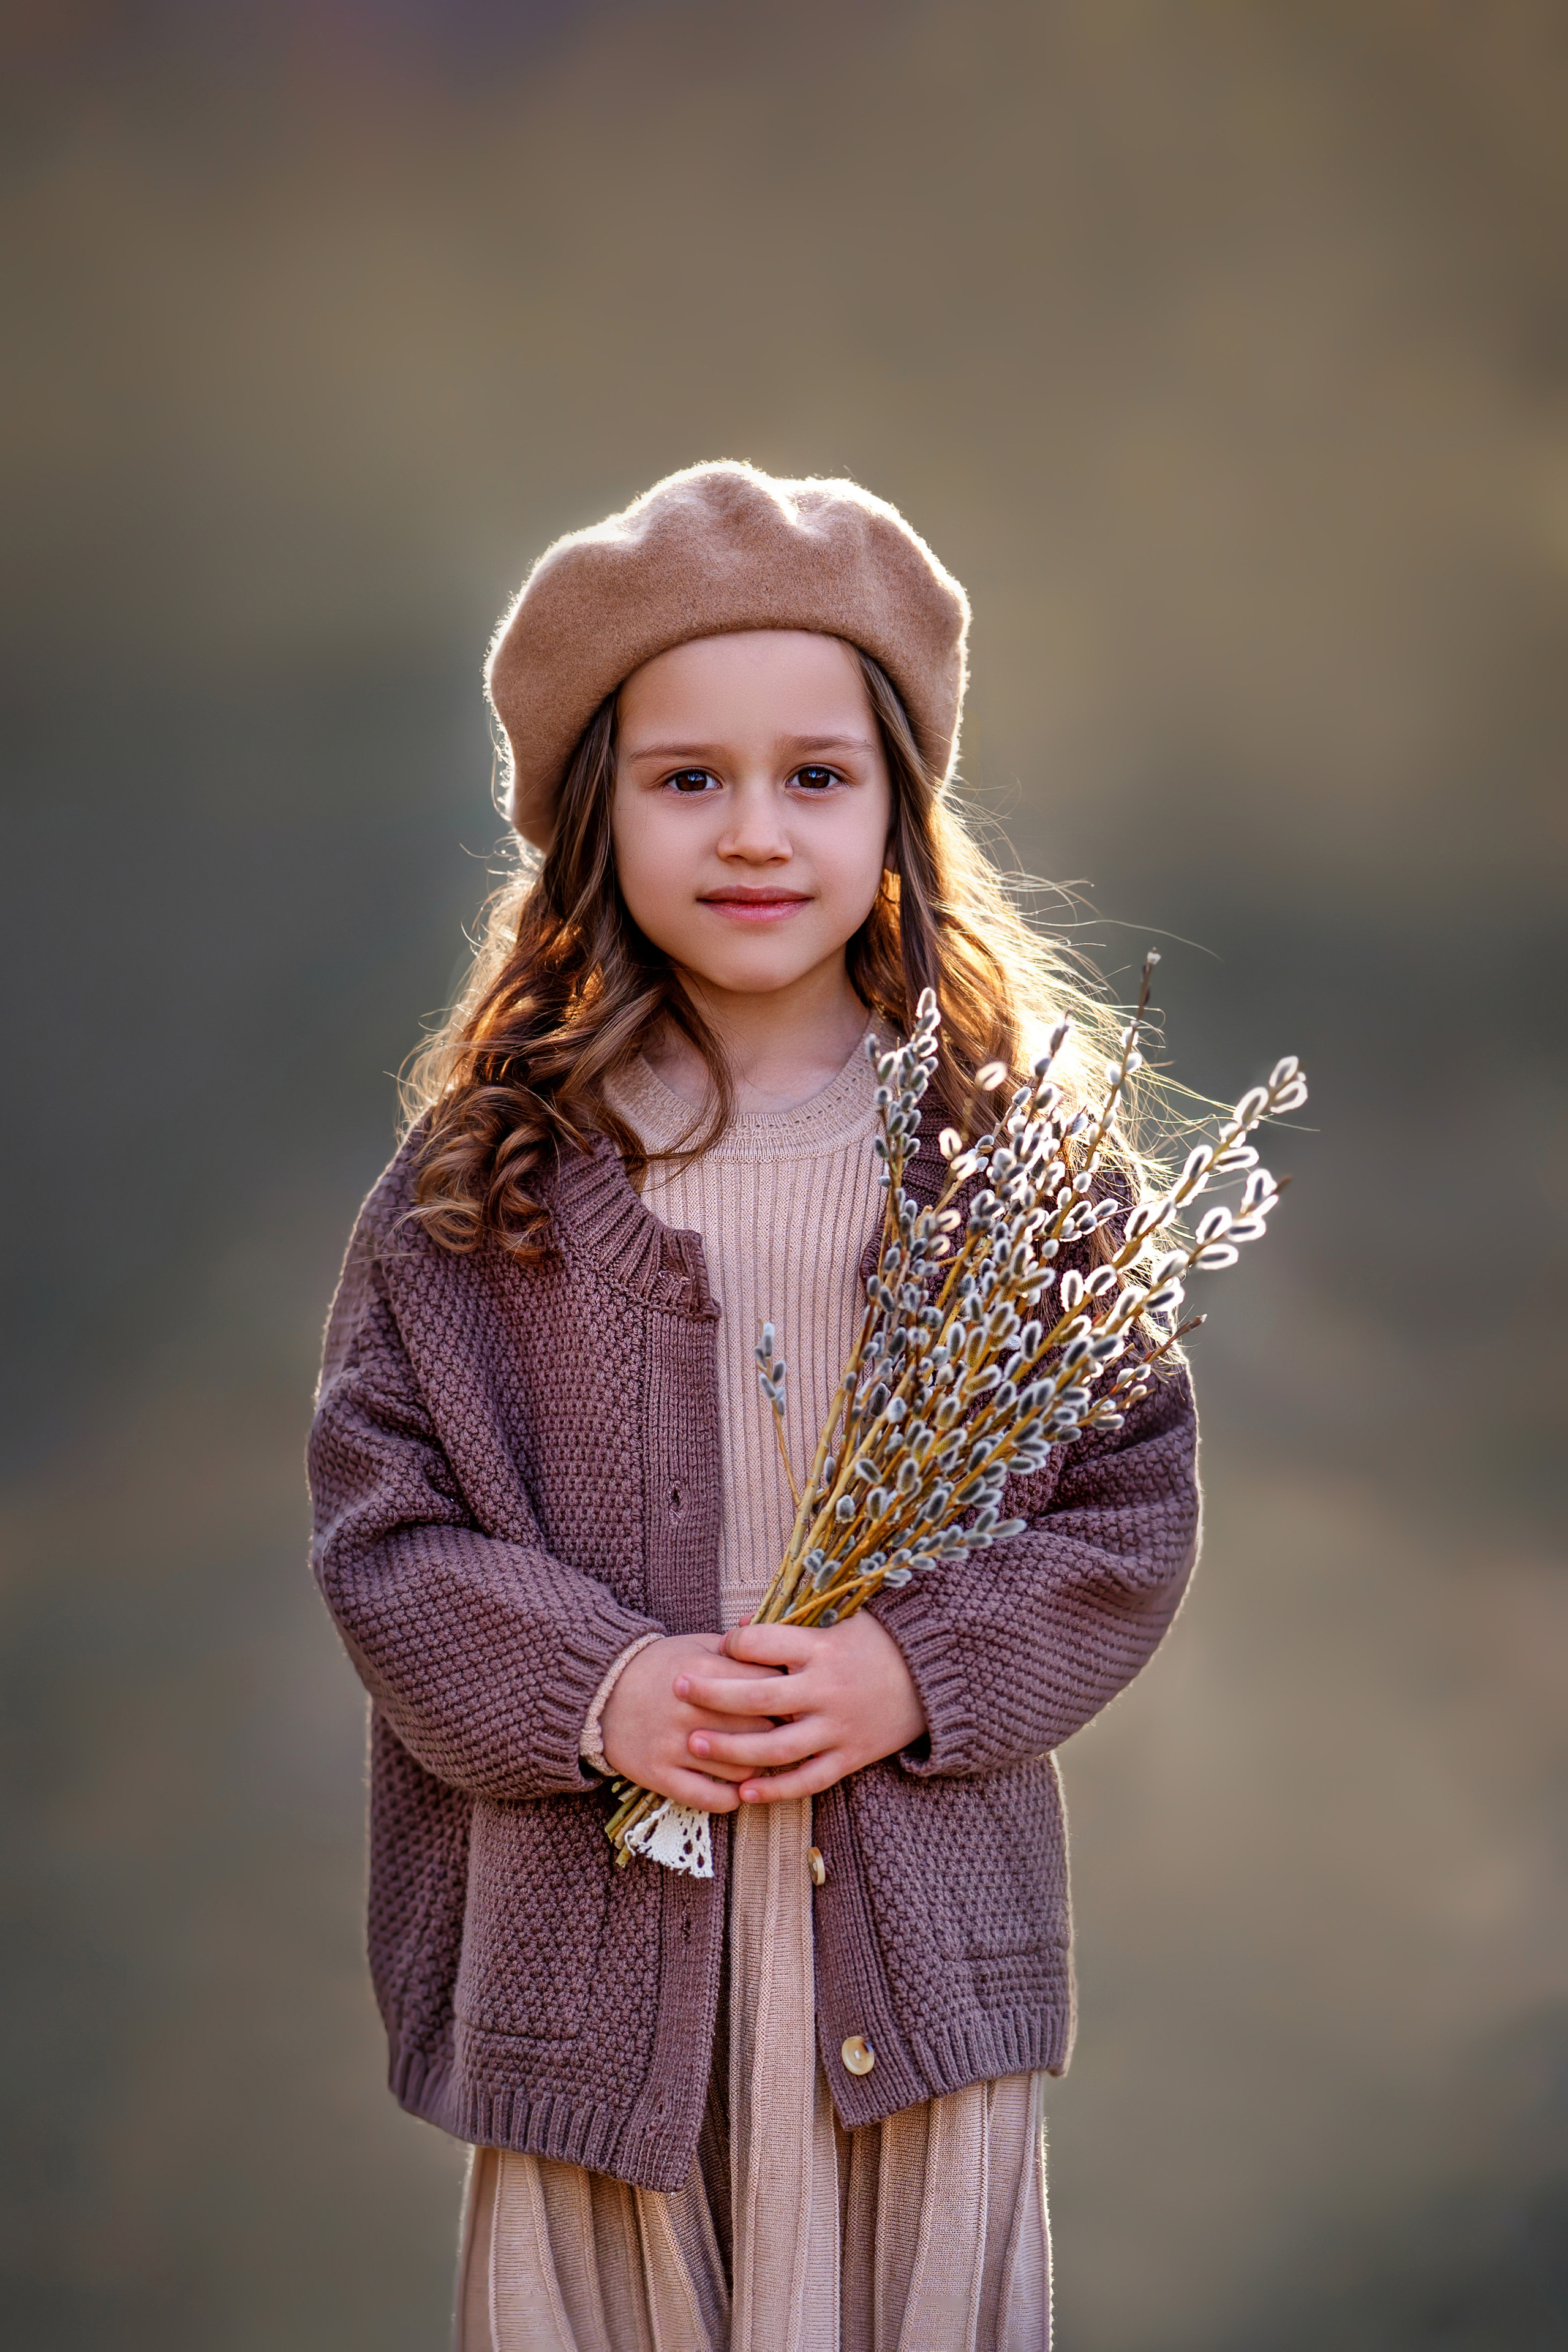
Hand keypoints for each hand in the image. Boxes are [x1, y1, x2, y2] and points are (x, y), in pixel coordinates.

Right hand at [599, 1632, 783, 1811]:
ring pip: (742, 1768)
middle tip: (784, 1733)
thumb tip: (785, 1653)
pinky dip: (732, 1797)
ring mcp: (674, 1746)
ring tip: (760, 1759)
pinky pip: (711, 1797)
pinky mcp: (660, 1775)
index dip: (787, 1695)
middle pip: (760, 1729)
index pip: (767, 1687)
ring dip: (757, 1766)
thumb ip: (740, 1649)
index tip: (794, 1701)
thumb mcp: (696, 1644)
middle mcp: (690, 1709)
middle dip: (777, 1731)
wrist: (599, 1693)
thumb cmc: (659, 1666)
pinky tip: (736, 1786)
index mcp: (703, 1671)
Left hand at [673, 1611, 926, 1803]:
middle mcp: (827, 1689)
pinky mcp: (851, 1756)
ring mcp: (839, 1727)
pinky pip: (809, 1779)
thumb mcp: (841, 1623)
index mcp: (823, 1648)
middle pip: (759, 1697)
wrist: (936, 1677)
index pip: (765, 1644)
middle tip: (677, 1688)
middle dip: (713, 1694)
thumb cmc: (879, 1644)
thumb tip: (736, 1631)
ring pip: (776, 1746)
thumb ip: (789, 1630)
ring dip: (731, 1748)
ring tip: (693, 1744)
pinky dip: (776, 1788)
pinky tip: (743, 1792)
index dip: (735, 1644)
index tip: (717, 1646)